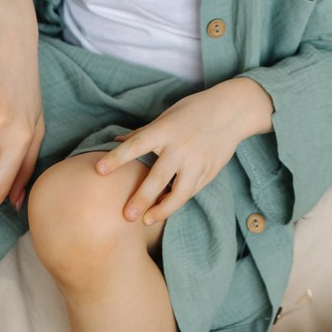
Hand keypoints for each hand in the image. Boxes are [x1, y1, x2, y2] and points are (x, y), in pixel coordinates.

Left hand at [95, 76, 273, 226]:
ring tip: (147, 220)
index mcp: (166, 130)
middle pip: (158, 177)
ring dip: (162, 209)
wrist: (232, 112)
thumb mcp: (167, 116)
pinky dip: (177, 202)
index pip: (136, 145)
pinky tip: (165, 209)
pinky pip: (191, 191)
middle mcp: (180, 147)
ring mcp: (197, 161)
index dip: (117, 158)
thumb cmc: (193, 111)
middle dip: (141, 198)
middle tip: (125, 215)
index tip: (99, 171)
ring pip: (179, 193)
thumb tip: (115, 142)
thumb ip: (143, 133)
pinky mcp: (209, 172)